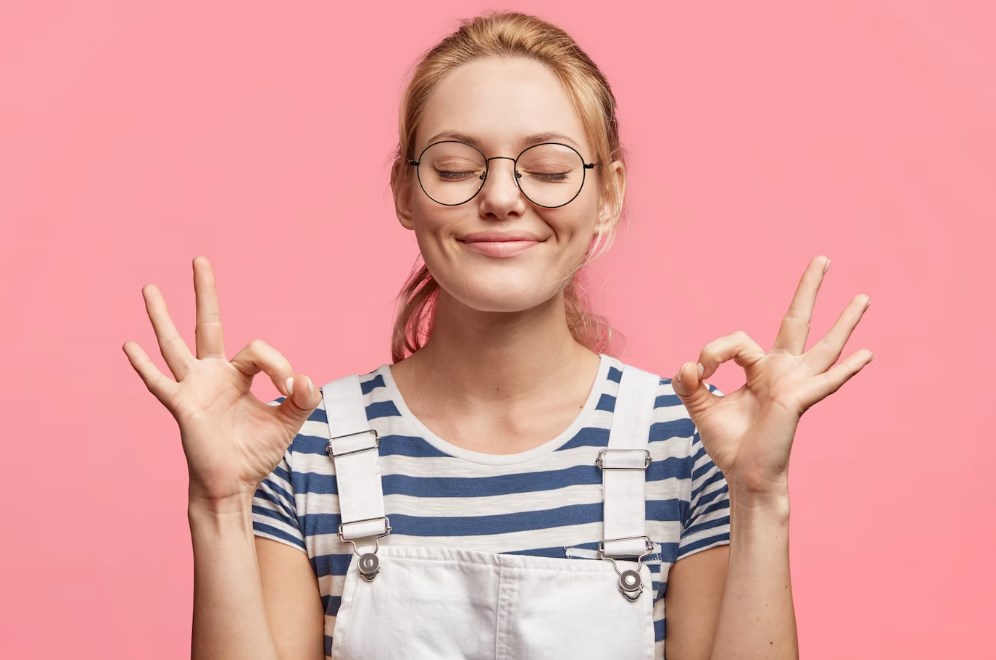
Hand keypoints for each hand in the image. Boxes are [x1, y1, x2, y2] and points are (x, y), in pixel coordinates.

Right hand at [122, 256, 321, 503]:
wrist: (235, 484)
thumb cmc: (256, 452)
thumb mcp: (288, 422)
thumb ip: (303, 399)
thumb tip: (305, 380)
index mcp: (238, 374)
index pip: (257, 349)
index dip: (278, 364)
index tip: (291, 389)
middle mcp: (212, 374)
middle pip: (207, 324)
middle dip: (205, 292)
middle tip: (200, 259)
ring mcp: (193, 388)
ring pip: (175, 345)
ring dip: (162, 317)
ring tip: (150, 288)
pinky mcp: (182, 406)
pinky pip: (159, 383)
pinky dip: (144, 365)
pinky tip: (129, 345)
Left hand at [671, 256, 873, 495]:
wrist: (743, 475)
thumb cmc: (730, 443)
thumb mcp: (701, 408)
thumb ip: (689, 384)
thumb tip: (685, 366)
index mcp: (761, 369)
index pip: (738, 341)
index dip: (714, 352)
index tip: (698, 372)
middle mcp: (783, 371)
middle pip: (798, 321)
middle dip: (809, 289)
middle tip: (823, 258)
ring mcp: (796, 384)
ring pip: (824, 346)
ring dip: (844, 321)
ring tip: (863, 297)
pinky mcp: (799, 401)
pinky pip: (825, 382)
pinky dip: (846, 369)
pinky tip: (865, 355)